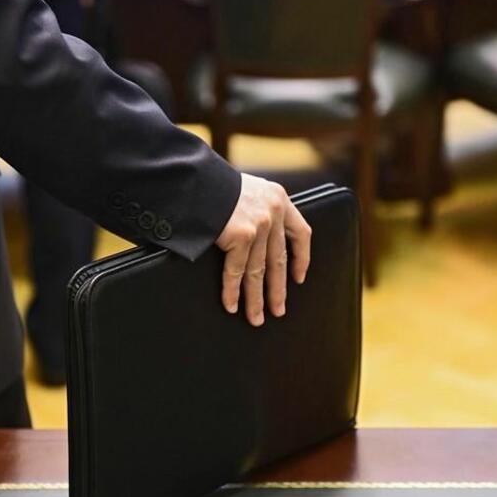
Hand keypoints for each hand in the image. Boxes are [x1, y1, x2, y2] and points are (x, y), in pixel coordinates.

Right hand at [215, 173, 311, 326]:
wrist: (194, 178)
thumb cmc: (211, 185)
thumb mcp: (244, 189)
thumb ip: (256, 208)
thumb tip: (255, 239)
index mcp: (278, 198)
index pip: (301, 233)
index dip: (301, 258)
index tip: (299, 277)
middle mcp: (273, 211)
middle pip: (279, 259)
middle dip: (277, 289)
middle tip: (278, 309)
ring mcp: (259, 224)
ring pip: (259, 271)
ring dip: (256, 298)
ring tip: (255, 317)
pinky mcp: (242, 235)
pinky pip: (237, 271)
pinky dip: (233, 291)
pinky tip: (232, 305)